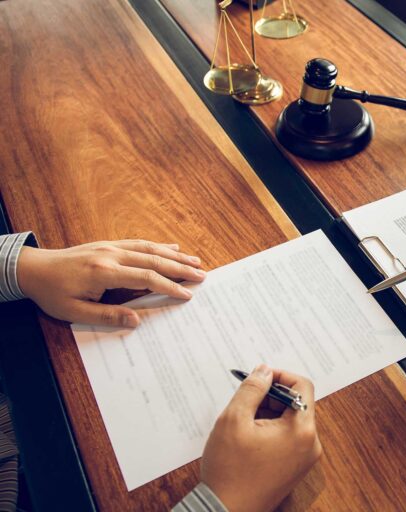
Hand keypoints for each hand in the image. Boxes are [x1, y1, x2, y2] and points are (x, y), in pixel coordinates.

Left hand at [16, 239, 205, 326]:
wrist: (33, 269)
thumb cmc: (52, 293)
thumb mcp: (74, 312)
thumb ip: (107, 316)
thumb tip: (136, 321)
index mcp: (104, 272)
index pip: (145, 278)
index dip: (169, 286)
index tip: (187, 294)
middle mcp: (111, 254)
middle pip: (154, 259)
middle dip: (180, 268)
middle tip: (203, 275)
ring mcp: (111, 246)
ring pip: (149, 248)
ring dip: (175, 255)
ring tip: (196, 261)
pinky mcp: (109, 244)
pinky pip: (139, 243)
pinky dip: (158, 245)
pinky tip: (172, 248)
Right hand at [201, 365, 321, 511]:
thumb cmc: (229, 471)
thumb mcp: (234, 419)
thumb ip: (252, 389)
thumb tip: (265, 371)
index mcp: (301, 430)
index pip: (302, 386)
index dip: (280, 376)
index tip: (258, 377)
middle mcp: (310, 444)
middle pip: (297, 403)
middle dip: (271, 396)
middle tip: (245, 399)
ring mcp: (304, 458)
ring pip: (291, 420)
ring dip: (269, 413)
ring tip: (243, 421)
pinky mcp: (295, 468)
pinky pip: (288, 438)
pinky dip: (271, 429)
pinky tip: (248, 436)